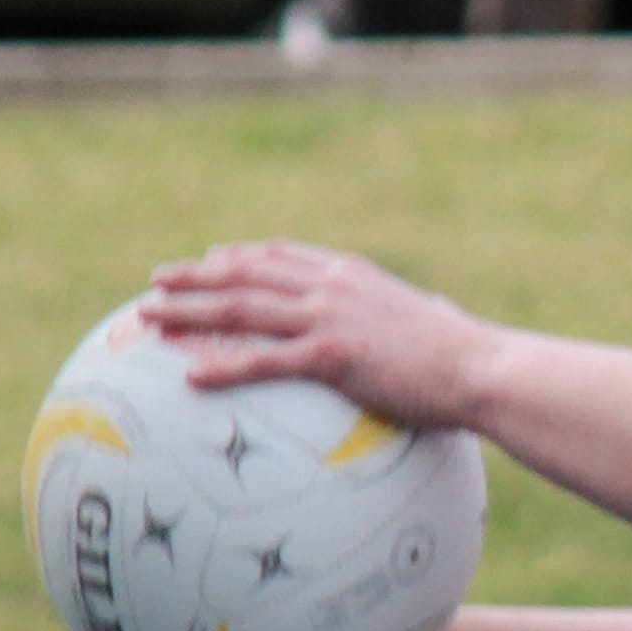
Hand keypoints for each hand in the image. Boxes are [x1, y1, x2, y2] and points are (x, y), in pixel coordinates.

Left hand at [140, 240, 497, 430]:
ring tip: (149, 318)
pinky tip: (190, 375)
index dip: (238, 256)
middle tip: (155, 282)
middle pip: (246, 272)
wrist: (482, 368)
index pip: (280, 254)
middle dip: (194, 275)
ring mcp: (328, 317)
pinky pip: (263, 360)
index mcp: (351, 274)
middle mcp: (331, 286)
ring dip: (190, 310)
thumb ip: (423, 314)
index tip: (208, 261)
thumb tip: (437, 318)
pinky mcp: (331, 355)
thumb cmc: (467, 355)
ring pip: (242, 306)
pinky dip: (223, 365)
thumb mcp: (435, 321)